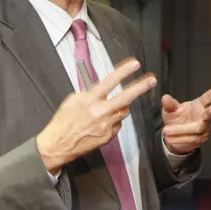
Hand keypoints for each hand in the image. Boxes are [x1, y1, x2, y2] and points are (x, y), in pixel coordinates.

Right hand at [37, 58, 155, 173]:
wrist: (58, 145)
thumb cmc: (64, 121)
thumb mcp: (73, 100)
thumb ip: (90, 93)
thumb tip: (103, 90)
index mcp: (89, 100)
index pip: (109, 82)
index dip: (123, 72)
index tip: (135, 64)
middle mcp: (100, 112)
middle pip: (125, 97)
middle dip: (141, 87)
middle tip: (152, 80)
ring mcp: (106, 125)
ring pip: (124, 111)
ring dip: (121, 107)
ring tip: (108, 109)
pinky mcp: (109, 136)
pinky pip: (117, 124)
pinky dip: (113, 121)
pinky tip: (101, 124)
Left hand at [161, 84, 210, 153]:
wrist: (173, 137)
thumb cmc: (175, 119)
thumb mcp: (170, 110)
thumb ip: (169, 105)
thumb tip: (165, 98)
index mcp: (199, 105)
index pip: (209, 97)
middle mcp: (205, 115)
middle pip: (210, 115)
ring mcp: (205, 128)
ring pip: (197, 129)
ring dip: (181, 130)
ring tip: (167, 130)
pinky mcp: (202, 138)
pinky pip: (192, 139)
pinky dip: (180, 138)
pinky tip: (171, 138)